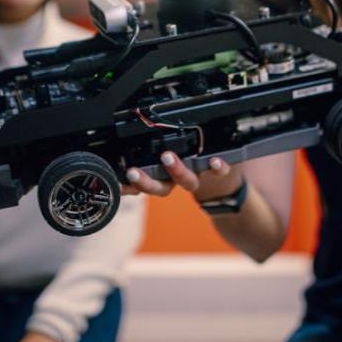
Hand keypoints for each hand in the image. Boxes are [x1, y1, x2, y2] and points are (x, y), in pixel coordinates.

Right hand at [123, 151, 240, 201]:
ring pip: (186, 180)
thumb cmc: (192, 168)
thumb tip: (121, 153)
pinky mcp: (218, 171)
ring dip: (176, 171)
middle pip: (160, 187)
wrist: (225, 184)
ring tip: (166, 158)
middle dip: (146, 181)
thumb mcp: (169, 165)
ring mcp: (197, 176)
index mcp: (163, 178)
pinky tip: (215, 161)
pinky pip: (219, 172)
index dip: (128, 185)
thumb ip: (148, 160)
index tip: (116, 181)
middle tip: (133, 171)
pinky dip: (217, 167)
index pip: (141, 184)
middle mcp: (178, 181)